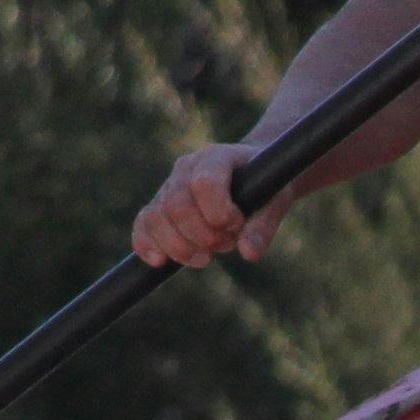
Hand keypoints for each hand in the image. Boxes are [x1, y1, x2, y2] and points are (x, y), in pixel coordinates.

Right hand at [130, 142, 304, 267]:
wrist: (254, 173)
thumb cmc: (267, 187)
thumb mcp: (275, 202)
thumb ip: (263, 226)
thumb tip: (249, 254)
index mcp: (216, 158)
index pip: (203, 184)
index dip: (219, 213)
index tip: (237, 224)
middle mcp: (186, 169)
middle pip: (176, 206)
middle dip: (202, 236)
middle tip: (226, 245)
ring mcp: (169, 186)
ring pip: (156, 218)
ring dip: (181, 247)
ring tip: (207, 257)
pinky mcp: (160, 206)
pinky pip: (143, 224)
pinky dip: (147, 244)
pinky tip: (159, 262)